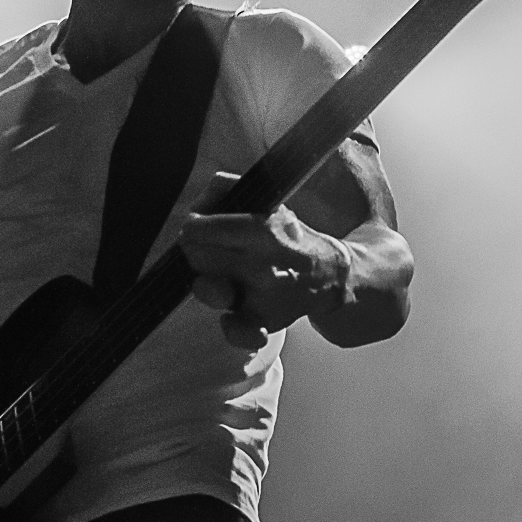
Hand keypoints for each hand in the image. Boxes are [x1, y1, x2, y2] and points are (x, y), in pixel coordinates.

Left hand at [178, 174, 355, 349]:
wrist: (329, 272)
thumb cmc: (288, 235)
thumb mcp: (265, 199)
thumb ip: (226, 187)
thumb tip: (196, 206)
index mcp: (261, 229)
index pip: (197, 230)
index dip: (193, 228)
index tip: (201, 229)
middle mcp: (261, 264)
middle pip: (197, 258)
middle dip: (197, 253)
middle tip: (213, 253)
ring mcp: (263, 296)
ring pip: (209, 292)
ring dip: (209, 284)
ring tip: (224, 278)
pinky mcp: (266, 323)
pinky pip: (236, 333)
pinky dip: (231, 327)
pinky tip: (232, 315)